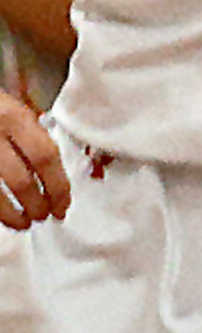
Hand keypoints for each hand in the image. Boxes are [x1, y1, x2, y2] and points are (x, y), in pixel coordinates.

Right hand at [0, 96, 69, 228]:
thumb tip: (55, 177)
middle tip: (44, 215)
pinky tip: (3, 215)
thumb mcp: (13, 110)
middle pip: (22, 181)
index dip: (58, 188)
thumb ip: (32, 136)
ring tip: (24, 223)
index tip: (63, 205)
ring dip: (13, 215)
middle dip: (37, 205)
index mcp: (14, 117)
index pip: (46, 158)